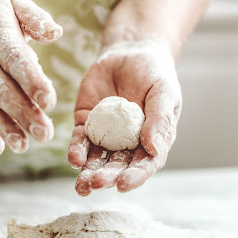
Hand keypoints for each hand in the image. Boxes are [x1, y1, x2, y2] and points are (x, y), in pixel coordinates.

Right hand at [0, 0, 62, 155]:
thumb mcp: (12, 1)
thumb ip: (35, 16)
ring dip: (5, 127)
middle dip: (22, 112)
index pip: (14, 59)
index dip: (31, 81)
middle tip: (45, 133)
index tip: (49, 102)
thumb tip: (56, 33)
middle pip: (0, 89)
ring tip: (24, 146)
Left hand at [68, 40, 181, 194]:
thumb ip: (160, 118)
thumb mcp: (163, 92)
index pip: (145, 164)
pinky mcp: (86, 124)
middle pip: (118, 166)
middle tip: (97, 183)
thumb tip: (155, 149)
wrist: (129, 52)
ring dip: (89, 172)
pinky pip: (80, 141)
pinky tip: (74, 159)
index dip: (135, 177)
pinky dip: (76, 150)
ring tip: (82, 185)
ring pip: (97, 159)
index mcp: (153, 141)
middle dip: (107, 177)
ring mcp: (106, 135)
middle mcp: (129, 143)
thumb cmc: (154, 73)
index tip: (123, 185)